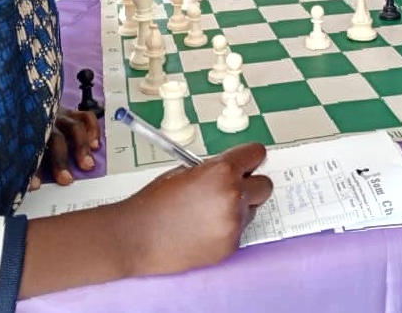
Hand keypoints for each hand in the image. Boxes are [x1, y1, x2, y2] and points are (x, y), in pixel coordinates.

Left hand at [31, 108, 100, 188]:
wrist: (28, 116)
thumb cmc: (30, 139)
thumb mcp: (25, 150)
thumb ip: (30, 163)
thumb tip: (33, 185)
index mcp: (30, 134)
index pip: (32, 150)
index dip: (34, 169)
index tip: (36, 185)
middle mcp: (46, 123)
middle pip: (55, 139)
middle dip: (60, 161)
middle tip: (66, 179)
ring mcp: (60, 116)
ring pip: (75, 127)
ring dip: (81, 147)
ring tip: (88, 164)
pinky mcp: (71, 113)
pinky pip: (86, 117)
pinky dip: (93, 130)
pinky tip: (95, 145)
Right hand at [114, 143, 272, 275]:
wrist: (137, 237)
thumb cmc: (154, 203)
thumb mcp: (184, 171)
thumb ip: (214, 169)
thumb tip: (232, 170)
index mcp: (221, 171)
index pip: (257, 154)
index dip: (249, 157)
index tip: (246, 161)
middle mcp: (233, 196)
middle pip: (265, 185)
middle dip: (250, 184)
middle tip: (231, 187)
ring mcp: (233, 223)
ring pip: (252, 209)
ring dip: (239, 207)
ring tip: (208, 212)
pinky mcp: (230, 246)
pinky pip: (240, 230)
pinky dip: (227, 228)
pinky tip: (203, 228)